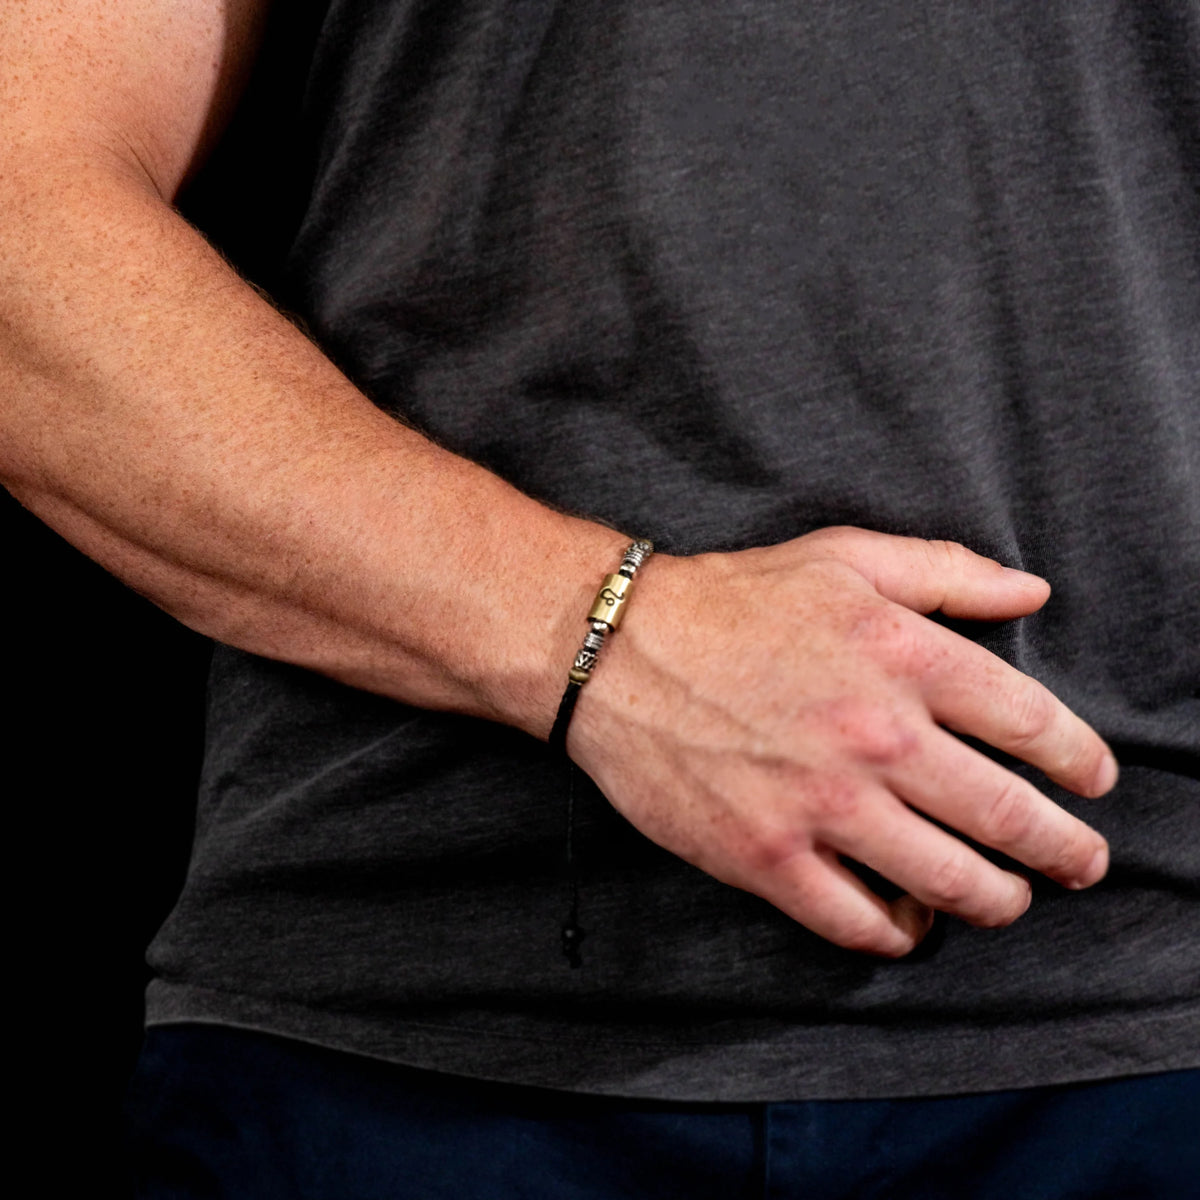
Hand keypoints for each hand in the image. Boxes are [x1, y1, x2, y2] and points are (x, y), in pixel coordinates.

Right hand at [568, 527, 1115, 955]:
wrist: (616, 651)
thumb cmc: (731, 600)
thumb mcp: (842, 558)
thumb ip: (946, 572)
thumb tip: (1031, 592)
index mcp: (905, 658)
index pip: (1034, 724)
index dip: (1082, 761)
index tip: (1093, 781)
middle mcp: (877, 738)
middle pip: (1012, 818)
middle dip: (1065, 851)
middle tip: (1080, 862)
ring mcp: (824, 807)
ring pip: (953, 885)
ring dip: (998, 902)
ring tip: (1006, 900)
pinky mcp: (768, 859)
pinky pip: (862, 925)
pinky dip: (903, 935)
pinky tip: (908, 920)